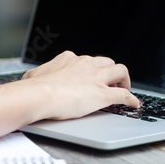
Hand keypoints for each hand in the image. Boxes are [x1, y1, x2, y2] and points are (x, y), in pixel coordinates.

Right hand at [20, 51, 140, 119]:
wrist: (40, 94)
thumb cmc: (34, 87)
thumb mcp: (32, 75)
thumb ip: (36, 75)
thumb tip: (30, 79)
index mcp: (69, 59)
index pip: (86, 60)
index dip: (91, 69)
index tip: (90, 76)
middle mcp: (85, 64)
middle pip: (107, 62)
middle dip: (110, 71)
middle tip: (110, 82)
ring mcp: (96, 78)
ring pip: (120, 71)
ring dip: (124, 80)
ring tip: (124, 89)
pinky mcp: (103, 94)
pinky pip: (124, 95)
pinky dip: (131, 99)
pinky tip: (134, 104)